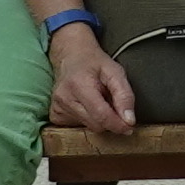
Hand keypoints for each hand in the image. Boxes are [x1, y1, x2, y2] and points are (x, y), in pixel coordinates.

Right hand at [43, 23, 139, 137]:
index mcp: (79, 84)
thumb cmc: (94, 63)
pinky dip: (87, 120)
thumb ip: (125, 95)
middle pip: (96, 125)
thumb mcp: (116, 72)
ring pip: (87, 127)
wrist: (71, 57)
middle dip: (110, 120)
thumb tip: (129, 120)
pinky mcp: (55, 114)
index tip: (129, 126)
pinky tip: (87, 106)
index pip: (101, 115)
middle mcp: (64, 97)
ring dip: (98, 119)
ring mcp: (57, 107)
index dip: (118, 124)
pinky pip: (77, 127)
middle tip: (113, 104)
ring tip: (99, 101)